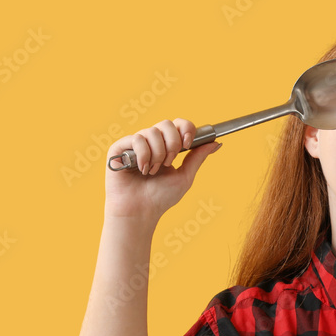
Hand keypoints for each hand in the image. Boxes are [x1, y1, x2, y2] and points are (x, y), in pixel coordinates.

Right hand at [103, 118, 220, 225]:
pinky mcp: (119, 148)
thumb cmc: (160, 197)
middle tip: (169, 163)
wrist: (141, 211)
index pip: (177, 124)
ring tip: (153, 172)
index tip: (188, 144)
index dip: (185, 129)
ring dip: (158, 155)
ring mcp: (135, 144)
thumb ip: (198, 157)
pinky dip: (143, 155)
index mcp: (167, 146)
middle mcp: (151, 142)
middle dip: (172, 144)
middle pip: (166, 124)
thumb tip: (216, 142)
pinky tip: (142, 170)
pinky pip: (136, 139)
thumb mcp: (185, 176)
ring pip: (152, 132)